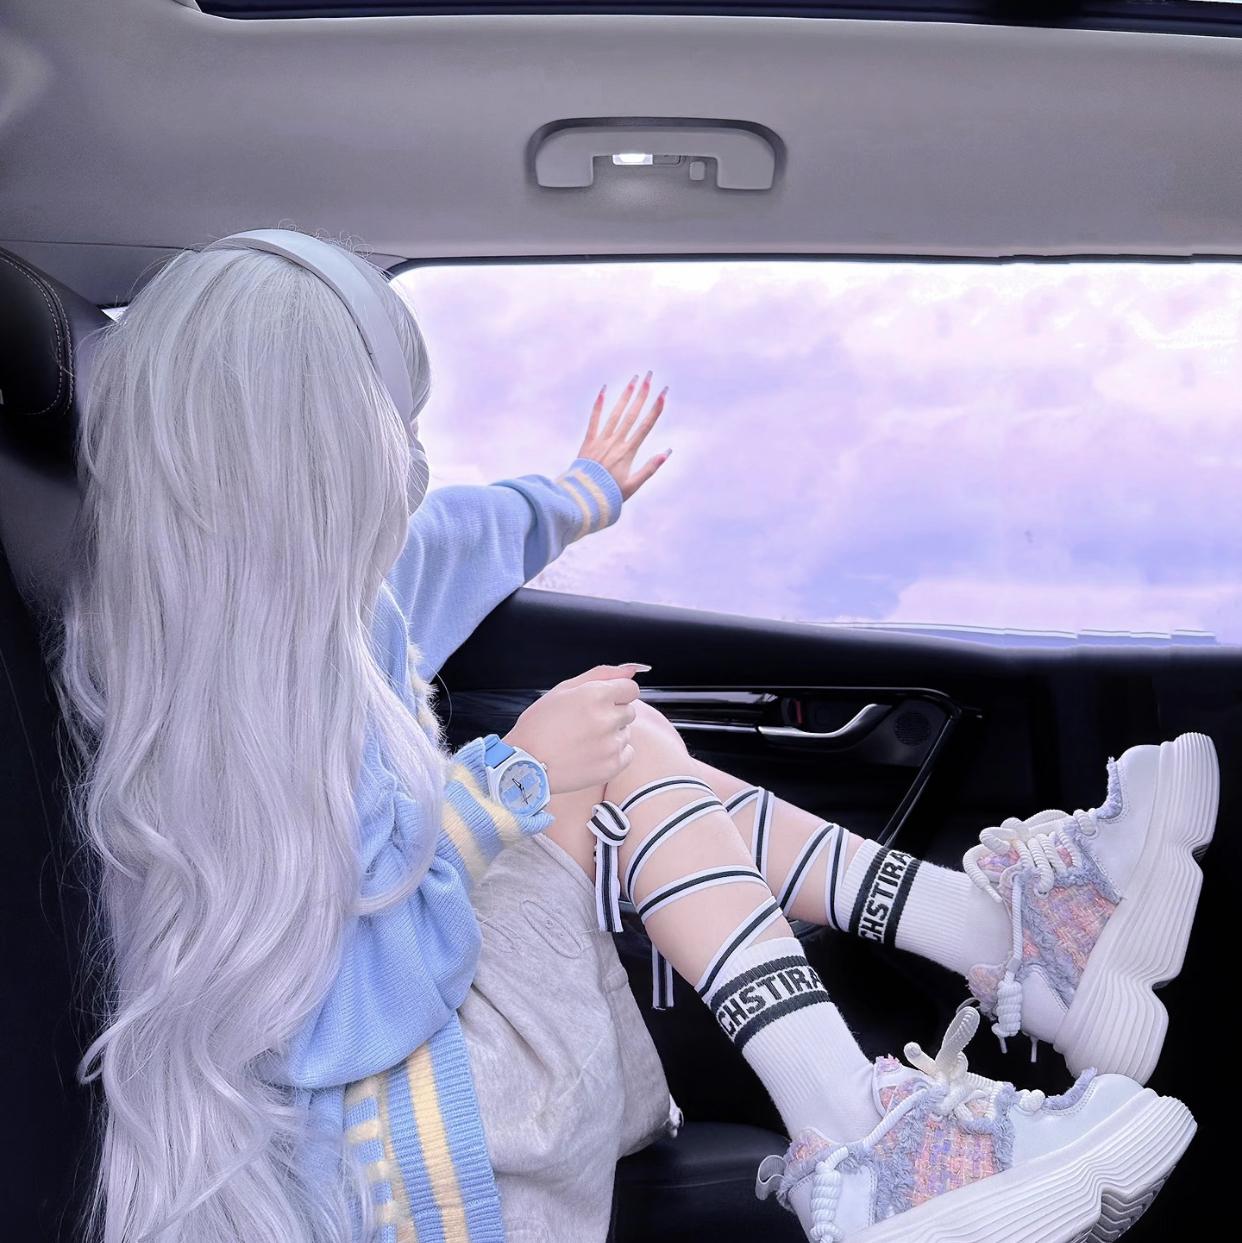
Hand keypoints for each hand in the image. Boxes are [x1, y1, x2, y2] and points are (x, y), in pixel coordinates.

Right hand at [503, 662, 646, 794]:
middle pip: (629, 711)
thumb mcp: (563, 689)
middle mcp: (607, 718)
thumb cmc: (539, 725)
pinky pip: (627, 753)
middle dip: (612, 714)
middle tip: (586, 724)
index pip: (631, 689)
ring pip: (626, 733)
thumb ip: (601, 674)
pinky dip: (613, 754)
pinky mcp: (612, 766)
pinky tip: (590, 754)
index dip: (616, 694)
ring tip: (584, 741)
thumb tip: (632, 669)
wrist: (524, 764)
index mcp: (596, 695)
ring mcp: (611, 744)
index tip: (602, 702)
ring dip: (611, 735)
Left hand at [576, 371, 670, 501]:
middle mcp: (616, 442)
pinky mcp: (588, 442)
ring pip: (616, 413)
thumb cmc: (609, 494)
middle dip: (643, 394)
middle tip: (650, 377)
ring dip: (625, 395)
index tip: (663, 393)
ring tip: (634, 379)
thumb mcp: (633, 485)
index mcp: (628, 452)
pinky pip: (594, 420)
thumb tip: (667, 452)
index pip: (645, 426)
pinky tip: (603, 390)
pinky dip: (599, 405)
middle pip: (632, 414)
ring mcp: (601, 440)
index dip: (655, 408)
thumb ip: (650, 468)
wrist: (583, 498)